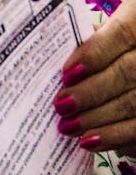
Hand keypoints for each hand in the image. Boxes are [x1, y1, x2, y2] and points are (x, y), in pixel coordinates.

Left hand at [55, 0, 135, 153]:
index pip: (121, 33)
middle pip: (127, 72)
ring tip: (67, 126)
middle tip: (60, 105)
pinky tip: (88, 141)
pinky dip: (112, 136)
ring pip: (132, 102)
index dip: (94, 53)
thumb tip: (47, 56)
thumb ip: (85, 43)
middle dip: (90, 92)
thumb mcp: (102, 36)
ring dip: (96, 118)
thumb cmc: (109, 49)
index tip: (67, 73)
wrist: (130, 73)